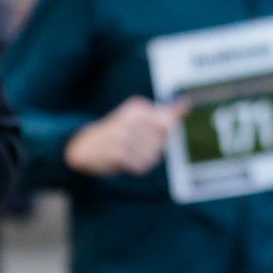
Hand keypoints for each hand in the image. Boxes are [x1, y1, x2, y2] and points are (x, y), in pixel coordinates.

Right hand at [64, 97, 183, 177]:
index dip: (160, 135)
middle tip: (134, 145)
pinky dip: (137, 168)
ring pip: (153, 156)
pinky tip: (125, 161)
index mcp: (137, 107)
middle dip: (152, 149)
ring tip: (129, 153)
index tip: (144, 133)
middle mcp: (130, 118)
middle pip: (161, 142)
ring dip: (144, 160)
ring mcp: (123, 136)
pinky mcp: (117, 153)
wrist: (85, 147)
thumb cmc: (119, 133)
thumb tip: (186, 104)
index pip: (168, 125)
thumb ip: (165, 113)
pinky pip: (141, 166)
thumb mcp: (140, 117)